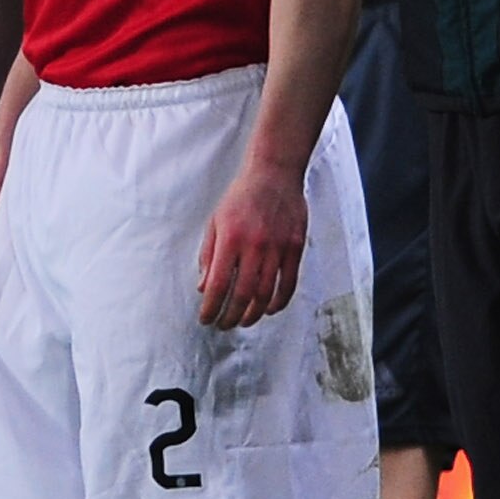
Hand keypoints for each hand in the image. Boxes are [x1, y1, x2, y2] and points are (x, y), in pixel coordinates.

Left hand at [196, 155, 308, 328]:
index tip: (206, 319)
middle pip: (242, 294)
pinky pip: (289, 283)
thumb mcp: (216, 221)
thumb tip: (204, 286)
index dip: (211, 307)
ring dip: (253, 313)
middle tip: (224, 325)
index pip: (218, 284)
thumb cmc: (242, 196)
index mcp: (231, 238)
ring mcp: (278, 247)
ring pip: (266, 293)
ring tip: (244, 321)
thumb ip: (209, 255)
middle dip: (230, 316)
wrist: (274, 173)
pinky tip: (269, 309)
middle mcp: (254, 245)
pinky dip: (279, 301)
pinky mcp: (295, 247)